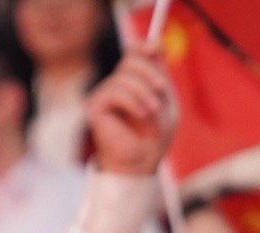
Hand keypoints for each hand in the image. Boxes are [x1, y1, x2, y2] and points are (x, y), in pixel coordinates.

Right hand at [86, 50, 175, 179]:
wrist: (141, 163)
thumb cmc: (154, 136)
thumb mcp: (165, 99)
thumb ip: (159, 72)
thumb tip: (156, 43)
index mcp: (132, 82)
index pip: (133, 52)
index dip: (144, 46)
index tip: (158, 49)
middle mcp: (115, 85)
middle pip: (130, 60)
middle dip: (149, 73)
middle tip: (161, 90)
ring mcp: (103, 95)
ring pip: (123, 77)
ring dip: (143, 94)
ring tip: (153, 112)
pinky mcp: (94, 107)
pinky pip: (114, 92)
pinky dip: (132, 102)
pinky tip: (142, 115)